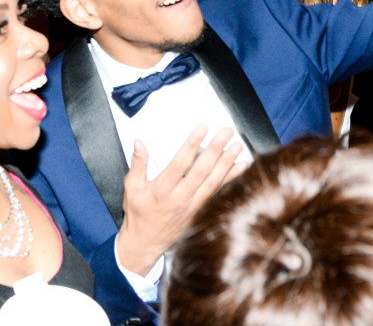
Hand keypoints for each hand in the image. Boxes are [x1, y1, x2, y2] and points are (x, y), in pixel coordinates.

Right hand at [117, 126, 243, 274]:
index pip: (180, 163)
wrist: (145, 243)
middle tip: (226, 132)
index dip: (192, 144)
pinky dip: (231, 179)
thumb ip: (137, 164)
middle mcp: (180, 198)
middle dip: (216, 149)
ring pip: (214, 182)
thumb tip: (139, 143)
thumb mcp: (131, 188)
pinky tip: (241, 167)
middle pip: (202, 170)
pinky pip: (219, 193)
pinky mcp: (201, 212)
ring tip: (237, 146)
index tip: (202, 129)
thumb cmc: (139, 214)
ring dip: (227, 162)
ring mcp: (193, 206)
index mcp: (162, 190)